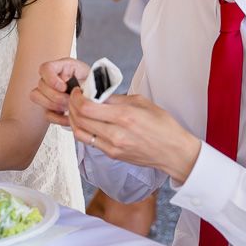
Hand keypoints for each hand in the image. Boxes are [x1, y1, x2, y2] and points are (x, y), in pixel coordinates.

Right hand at [30, 58, 90, 126]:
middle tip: (69, 99)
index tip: (64, 86)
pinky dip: (58, 118)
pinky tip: (69, 118)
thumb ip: (77, 76)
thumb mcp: (88, 74)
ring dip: (54, 105)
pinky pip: (46, 114)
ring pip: (36, 97)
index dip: (51, 79)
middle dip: (56, 95)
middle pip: (41, 85)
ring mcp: (46, 93)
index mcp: (60, 67)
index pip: (45, 68)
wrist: (96, 93)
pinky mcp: (49, 108)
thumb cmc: (91, 82)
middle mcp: (49, 79)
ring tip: (68, 107)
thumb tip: (65, 81)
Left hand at [67, 90, 200, 182]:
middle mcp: (116, 133)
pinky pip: (89, 142)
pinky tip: (86, 122)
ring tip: (76, 110)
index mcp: (124, 116)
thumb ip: (117, 98)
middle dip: (71, 105)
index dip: (77, 97)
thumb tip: (97, 93)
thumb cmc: (163, 126)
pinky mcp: (112, 155)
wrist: (174, 152)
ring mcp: (113, 147)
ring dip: (73, 119)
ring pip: (79, 133)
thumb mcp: (142, 103)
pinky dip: (83, 130)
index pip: (87, 107)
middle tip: (74, 98)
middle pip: (79, 119)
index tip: (78, 91)